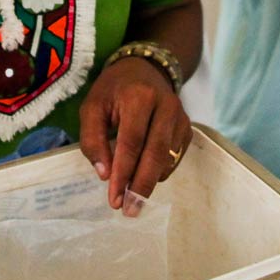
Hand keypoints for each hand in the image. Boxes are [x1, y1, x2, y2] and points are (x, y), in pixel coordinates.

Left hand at [79, 57, 191, 214]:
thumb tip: (105, 174)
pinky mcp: (187, 129)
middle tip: (129, 210)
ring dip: (149, 183)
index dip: (123, 173)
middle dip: (141, 187)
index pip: (132, 142)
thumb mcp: (92, 107)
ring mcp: (181, 118)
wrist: (145, 68)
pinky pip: (174, 158)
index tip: (114, 199)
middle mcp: (166, 107)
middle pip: (155, 154)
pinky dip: (159, 173)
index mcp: (140, 97)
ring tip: (132, 201)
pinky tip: (143, 179)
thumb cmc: (114, 90)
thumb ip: (93, 139)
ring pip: (166, 159)